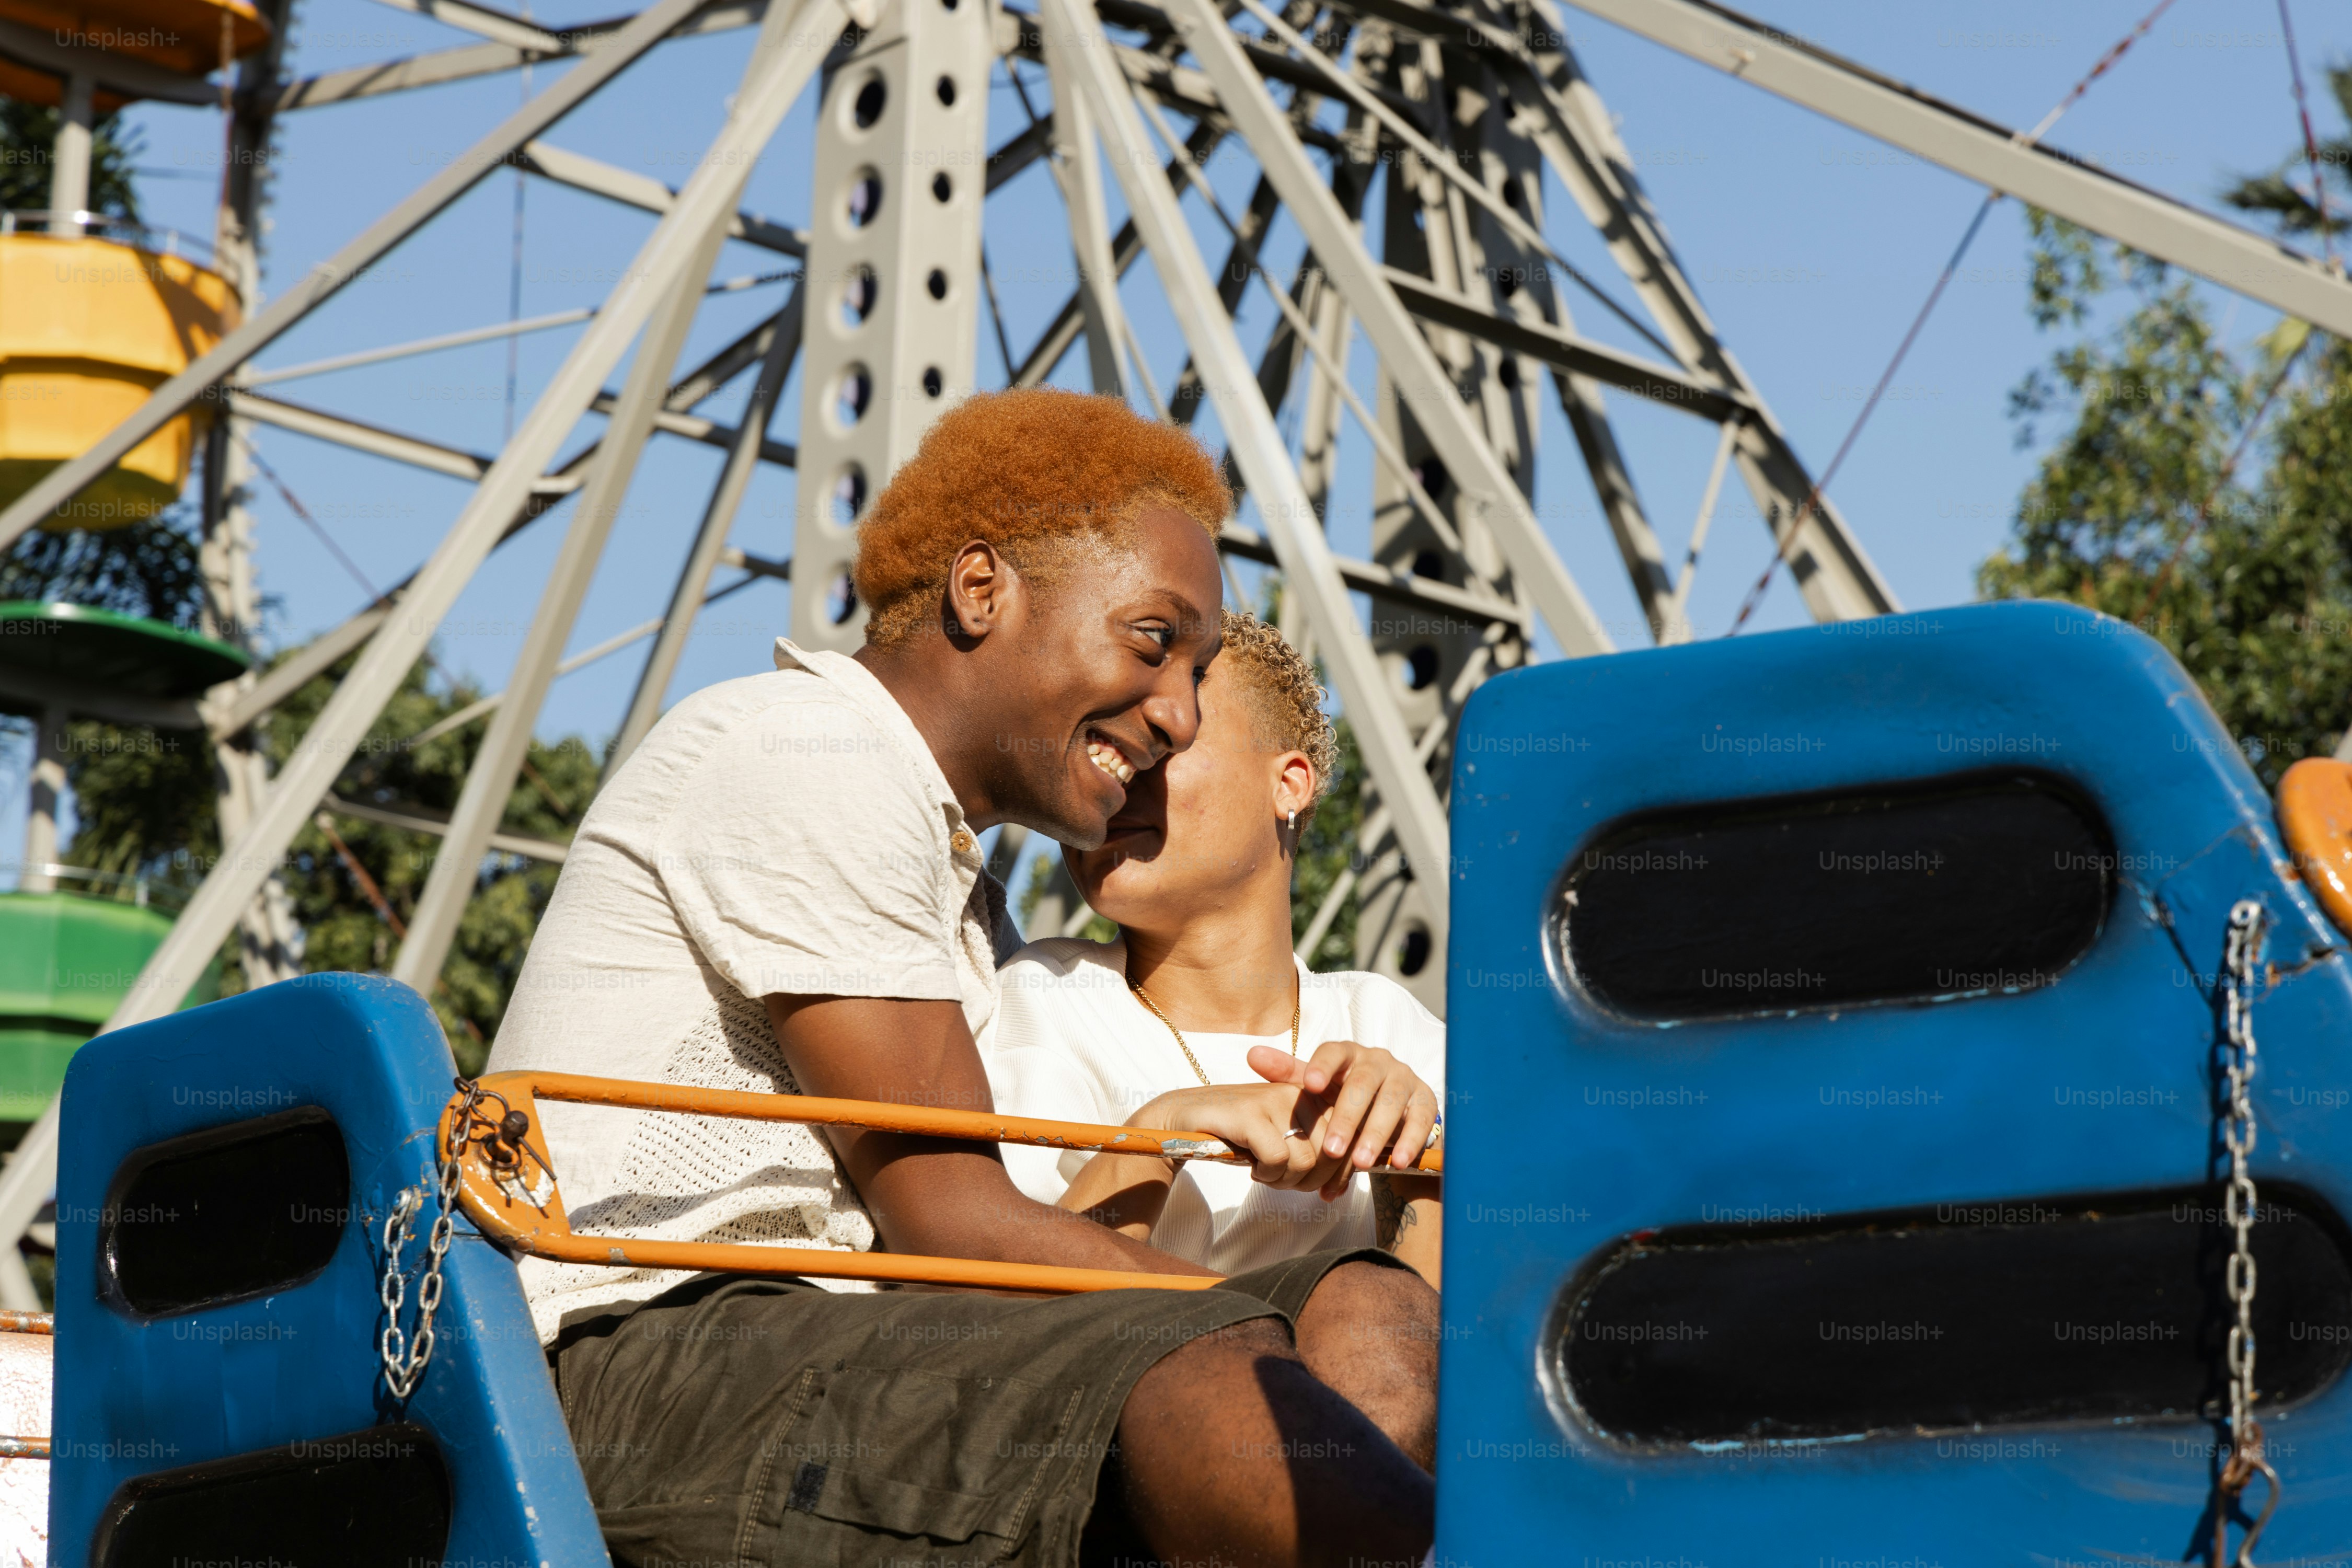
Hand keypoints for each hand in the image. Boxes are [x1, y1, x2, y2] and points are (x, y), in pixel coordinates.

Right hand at [1127, 1083, 1351, 1192]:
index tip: (1325, 1193)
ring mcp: (1273, 1100)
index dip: (1339, 1175)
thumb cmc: (1238, 1136)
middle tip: (1282, 1181)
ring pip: (1306, 1161)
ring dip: (1285, 1181)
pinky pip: (1277, 1160)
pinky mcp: (1250, 1114)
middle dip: (1310, 1181)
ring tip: (1265, 1173)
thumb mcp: (1282, 1141)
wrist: (1184, 1120)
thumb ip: (1313, 1153)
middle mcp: (1297, 1093)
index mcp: (1311, 1096)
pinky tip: (1251, 1168)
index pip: (1347, 1142)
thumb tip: (1342, 1186)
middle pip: (1330, 1155)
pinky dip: (1265, 1174)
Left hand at [1248, 1041, 1437, 1199]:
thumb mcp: (1318, 1088)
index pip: (1334, 1052)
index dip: (1322, 1065)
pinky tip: (1398, 1163)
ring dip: (1376, 1135)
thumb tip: (1252, 1054)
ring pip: (1392, 1103)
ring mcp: (1404, 1079)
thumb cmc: (1345, 1097)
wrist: (1390, 1112)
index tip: (1308, 1084)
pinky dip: (1410, 1142)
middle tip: (1331, 1149)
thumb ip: (1287, 1074)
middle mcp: (1378, 1061)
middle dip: (1347, 1118)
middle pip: (1363, 1084)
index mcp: (1349, 1054)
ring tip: (1359, 1163)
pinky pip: (1422, 1119)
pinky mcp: (1426, 1100)